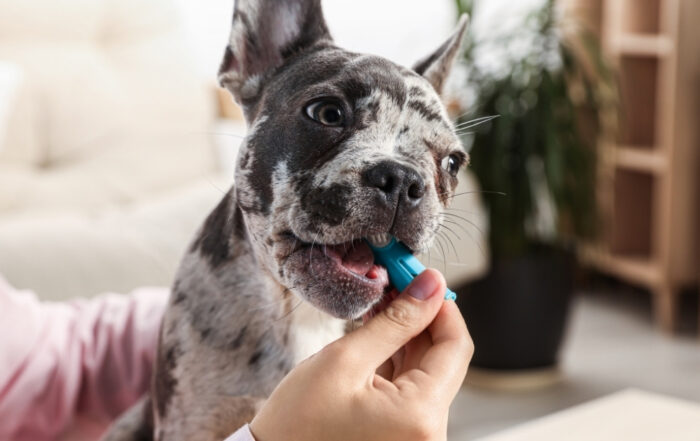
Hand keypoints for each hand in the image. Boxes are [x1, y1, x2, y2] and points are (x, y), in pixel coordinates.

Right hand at [250, 269, 472, 440]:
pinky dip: (395, 357)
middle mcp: (427, 431)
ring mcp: (414, 434)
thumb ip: (395, 322)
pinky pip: (409, 387)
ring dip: (406, 334)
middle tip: (396, 282)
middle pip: (442, 358)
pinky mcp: (399, 433)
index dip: (441, 305)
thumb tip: (431, 287)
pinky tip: (376, 333)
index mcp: (420, 416)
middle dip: (421, 316)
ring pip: (425, 370)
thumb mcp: (345, 360)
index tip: (421, 278)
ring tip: (381, 303)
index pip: (456, 346)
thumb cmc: (297, 425)